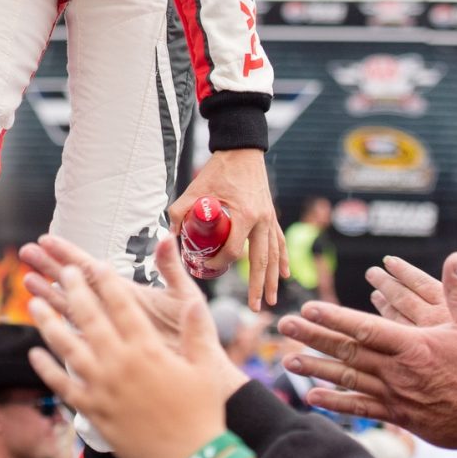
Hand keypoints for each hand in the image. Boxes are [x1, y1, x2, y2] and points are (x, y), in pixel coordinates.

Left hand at [25, 243, 249, 457]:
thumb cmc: (201, 414)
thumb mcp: (204, 368)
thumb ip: (195, 331)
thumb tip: (194, 303)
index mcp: (146, 348)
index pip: (121, 304)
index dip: (105, 281)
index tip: (94, 264)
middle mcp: (119, 363)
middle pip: (89, 317)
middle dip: (73, 289)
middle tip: (61, 270)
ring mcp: (102, 386)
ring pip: (67, 346)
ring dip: (48, 322)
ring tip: (34, 302)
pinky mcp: (93, 410)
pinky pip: (62, 384)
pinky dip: (46, 367)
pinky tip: (34, 353)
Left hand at [169, 149, 285, 309]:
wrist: (241, 150)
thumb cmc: (217, 170)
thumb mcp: (195, 189)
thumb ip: (180, 212)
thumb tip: (170, 235)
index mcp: (245, 215)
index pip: (233, 251)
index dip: (219, 264)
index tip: (206, 267)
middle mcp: (262, 220)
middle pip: (260, 261)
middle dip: (257, 286)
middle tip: (254, 307)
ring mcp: (270, 218)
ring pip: (274, 255)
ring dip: (272, 279)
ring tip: (270, 300)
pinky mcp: (272, 215)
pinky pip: (280, 242)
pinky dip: (283, 259)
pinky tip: (285, 275)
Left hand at [276, 253, 456, 457]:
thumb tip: (455, 256)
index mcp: (414, 345)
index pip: (365, 328)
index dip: (334, 318)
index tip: (308, 308)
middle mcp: (398, 371)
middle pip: (347, 351)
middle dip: (313, 337)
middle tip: (283, 326)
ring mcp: (396, 396)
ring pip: (348, 380)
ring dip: (316, 369)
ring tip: (287, 359)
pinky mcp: (400, 416)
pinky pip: (362, 408)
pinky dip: (336, 403)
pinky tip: (312, 397)